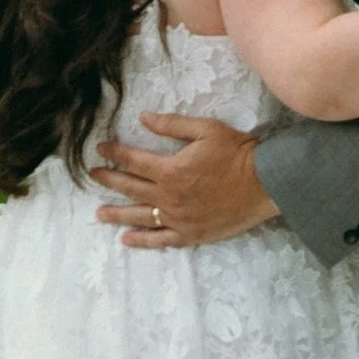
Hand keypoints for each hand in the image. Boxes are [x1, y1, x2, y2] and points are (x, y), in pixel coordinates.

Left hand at [93, 116, 278, 250]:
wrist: (265, 183)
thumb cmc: (237, 152)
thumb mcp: (206, 129)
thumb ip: (172, 124)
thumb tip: (142, 118)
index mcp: (170, 169)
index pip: (132, 160)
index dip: (114, 154)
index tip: (100, 150)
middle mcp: (168, 197)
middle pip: (130, 188)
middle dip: (109, 180)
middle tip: (94, 176)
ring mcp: (178, 219)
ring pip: (139, 217)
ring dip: (117, 214)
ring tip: (99, 213)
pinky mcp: (190, 234)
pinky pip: (160, 240)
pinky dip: (142, 241)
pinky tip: (127, 240)